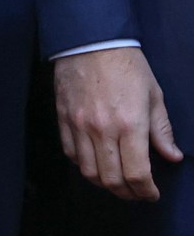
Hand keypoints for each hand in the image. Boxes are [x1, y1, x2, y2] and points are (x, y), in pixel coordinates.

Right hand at [55, 47, 181, 200]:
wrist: (90, 41)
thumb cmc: (127, 66)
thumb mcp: (154, 96)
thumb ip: (162, 130)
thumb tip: (171, 156)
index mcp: (130, 124)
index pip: (137, 173)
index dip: (146, 191)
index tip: (152, 194)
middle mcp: (102, 130)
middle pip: (111, 179)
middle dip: (127, 193)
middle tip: (136, 193)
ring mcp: (79, 126)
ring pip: (89, 171)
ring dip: (104, 183)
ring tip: (117, 182)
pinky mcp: (63, 120)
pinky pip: (71, 153)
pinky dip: (84, 165)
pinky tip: (96, 162)